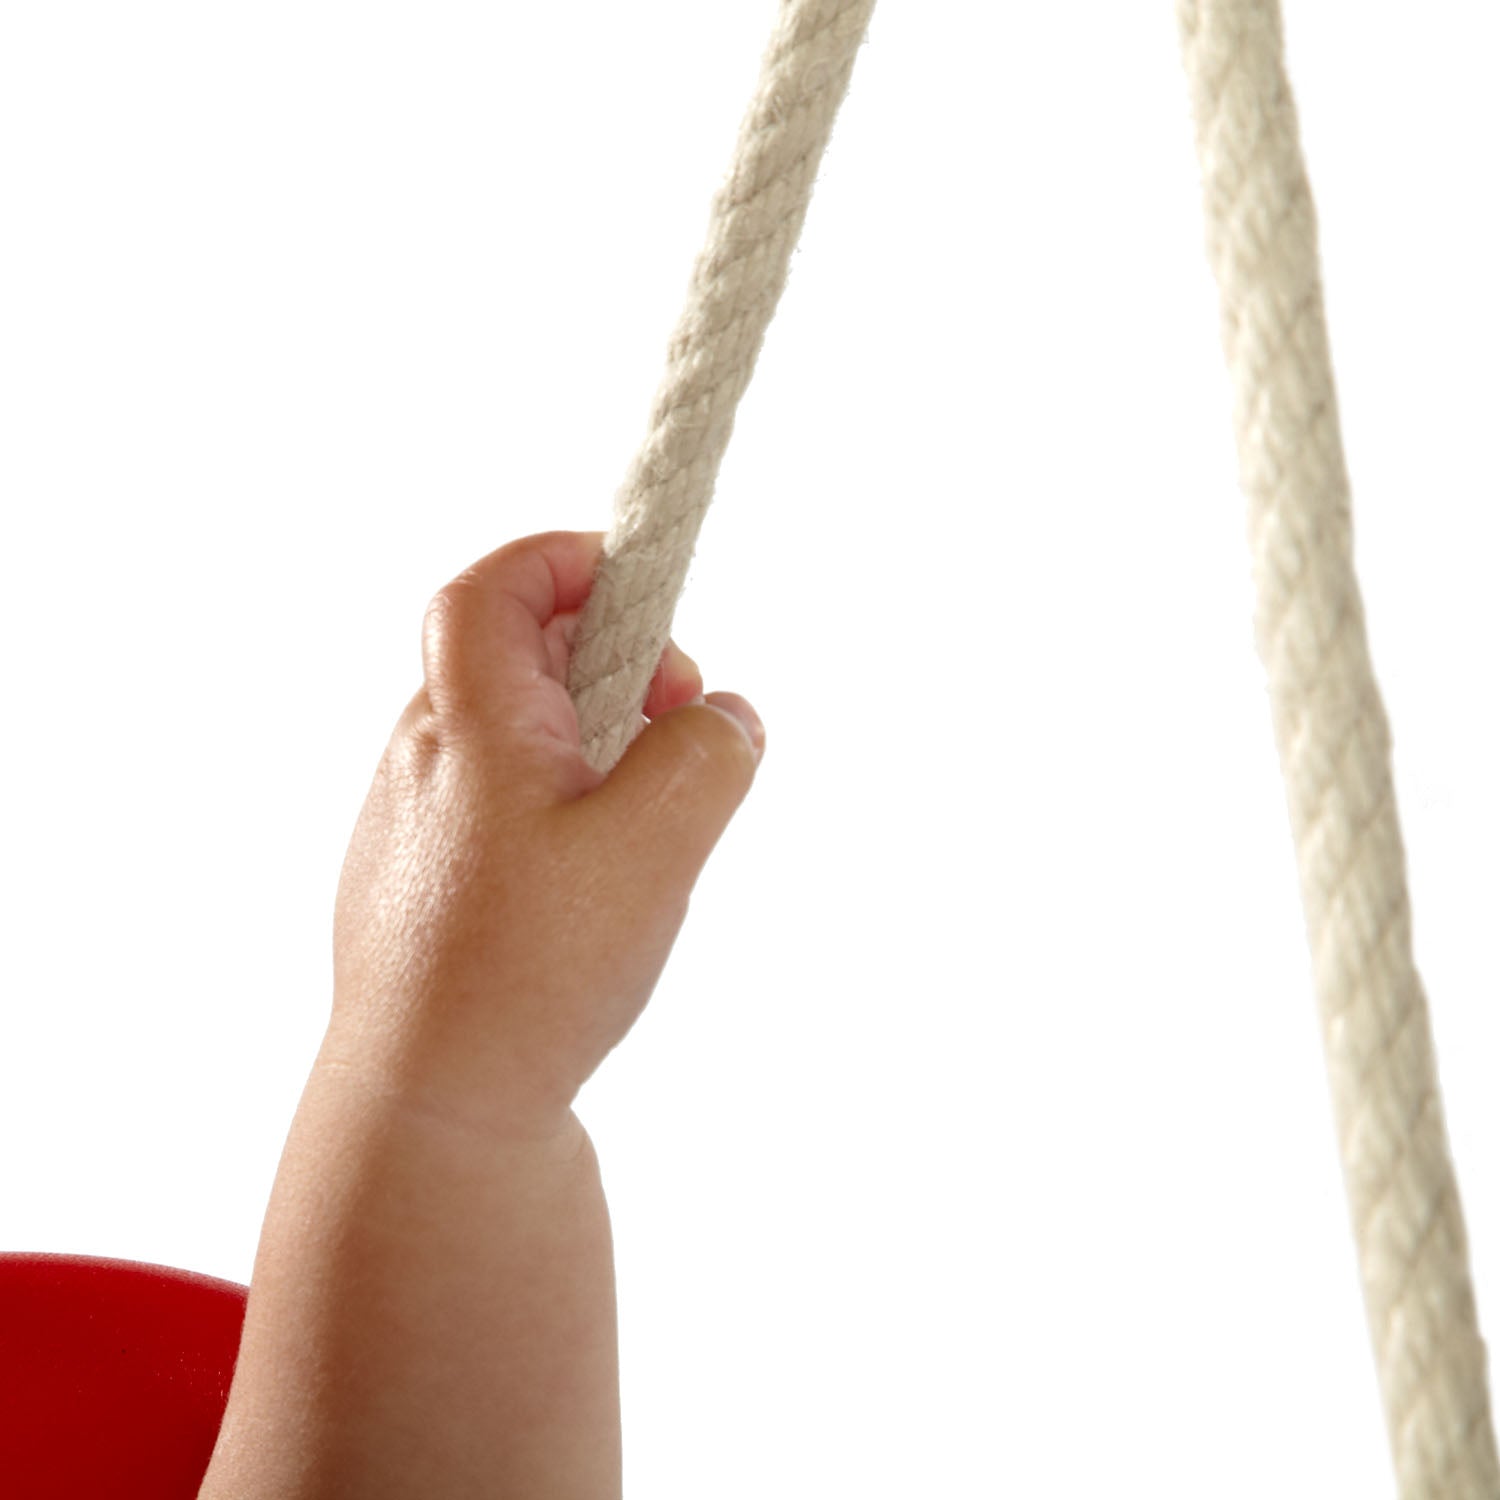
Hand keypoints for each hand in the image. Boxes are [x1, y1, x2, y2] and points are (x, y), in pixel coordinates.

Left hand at [327, 529, 765, 1143]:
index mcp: (470, 727)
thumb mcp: (654, 848)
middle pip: (516, 656)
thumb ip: (706, 756)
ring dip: (593, 742)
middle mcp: (424, 761)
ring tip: (647, 820)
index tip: (641, 588)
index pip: (492, 586)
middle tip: (677, 721)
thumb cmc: (533, 972)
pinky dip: (563, 802)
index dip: (564, 559)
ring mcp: (415, 825)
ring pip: (515, 736)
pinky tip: (596, 883)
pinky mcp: (422, 883)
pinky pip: (501, 802)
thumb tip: (726, 713)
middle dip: (612, 662)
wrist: (432, 1110)